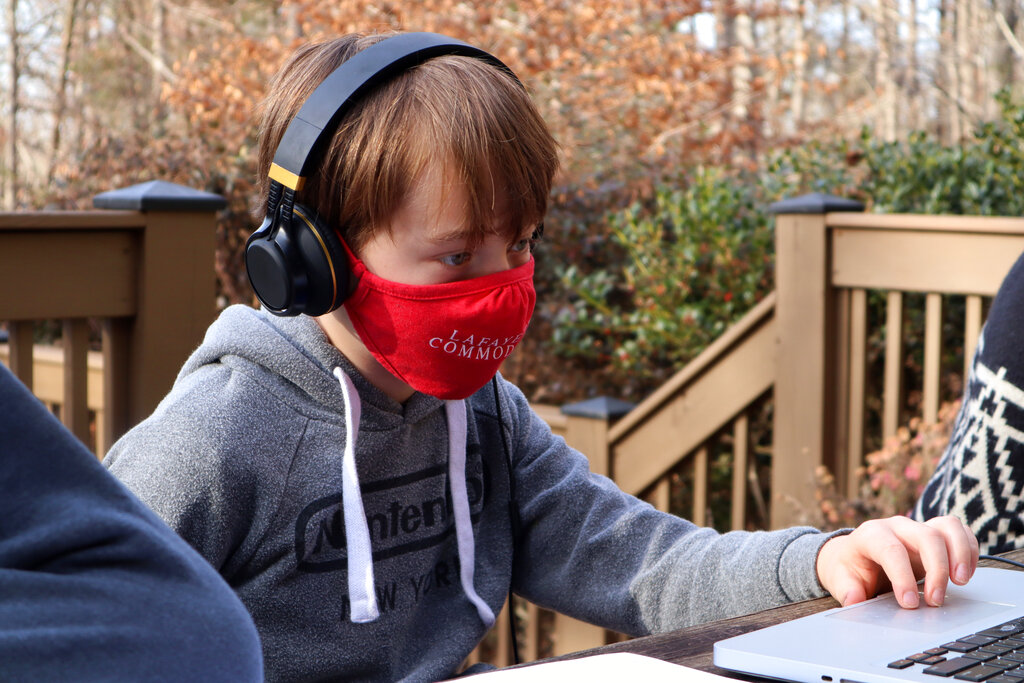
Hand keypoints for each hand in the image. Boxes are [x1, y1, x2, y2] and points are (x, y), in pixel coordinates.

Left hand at [815, 515, 977, 608]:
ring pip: (948, 527)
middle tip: (935, 600)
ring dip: (960, 554)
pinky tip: (965, 573)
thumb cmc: (851, 567)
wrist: (855, 555)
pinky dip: (969, 550)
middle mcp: (897, 526)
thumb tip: (853, 599)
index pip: (891, 550)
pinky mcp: (935, 533)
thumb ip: (846, 589)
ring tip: (960, 582)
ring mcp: (918, 527)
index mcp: (871, 534)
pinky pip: (960, 531)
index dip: (902, 577)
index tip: (909, 603)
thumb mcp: (840, 579)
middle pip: (926, 536)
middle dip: (937, 570)